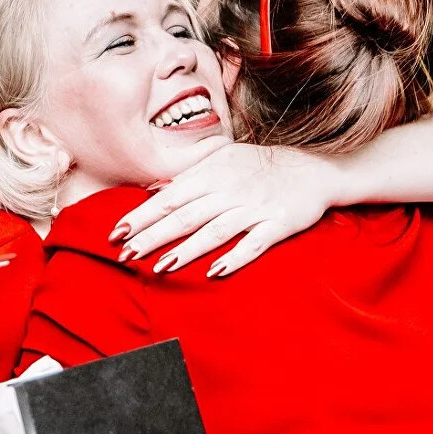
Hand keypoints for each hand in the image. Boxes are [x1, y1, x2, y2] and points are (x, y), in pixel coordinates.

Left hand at [113, 143, 335, 274]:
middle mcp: (228, 190)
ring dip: (186, 251)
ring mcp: (254, 208)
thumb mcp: (221, 160)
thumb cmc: (261, 166)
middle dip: (153, 237)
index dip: (142, 216)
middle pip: (184, 217)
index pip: (169, 198)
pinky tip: (215, 272)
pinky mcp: (278, 224)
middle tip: (126, 255)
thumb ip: (188, 177)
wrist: (315, 168)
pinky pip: (254, 243)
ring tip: (160, 267)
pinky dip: (235, 257)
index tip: (117, 233)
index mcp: (211, 174)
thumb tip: (154, 190)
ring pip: (214, 231)